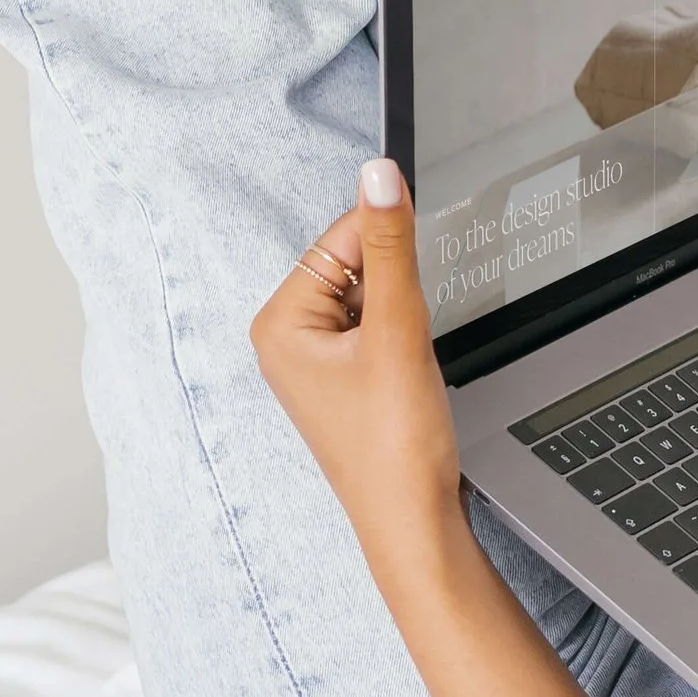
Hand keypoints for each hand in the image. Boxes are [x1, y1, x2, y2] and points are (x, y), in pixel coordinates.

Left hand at [251, 162, 466, 579]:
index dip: (390, 249)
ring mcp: (314, 362)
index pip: (339, 239)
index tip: (418, 272)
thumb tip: (379, 173)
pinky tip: (406, 379)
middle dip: (397, 292)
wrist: (414, 523)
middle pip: (356, 267)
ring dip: (402, 318)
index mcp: (279, 322)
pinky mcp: (344, 379)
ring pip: (372, 298)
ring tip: (402, 369)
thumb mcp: (398, 330)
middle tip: (404, 344)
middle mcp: (286, 339)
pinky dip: (402, 341)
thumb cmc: (393, 447)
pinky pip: (377, 329)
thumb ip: (391, 245)